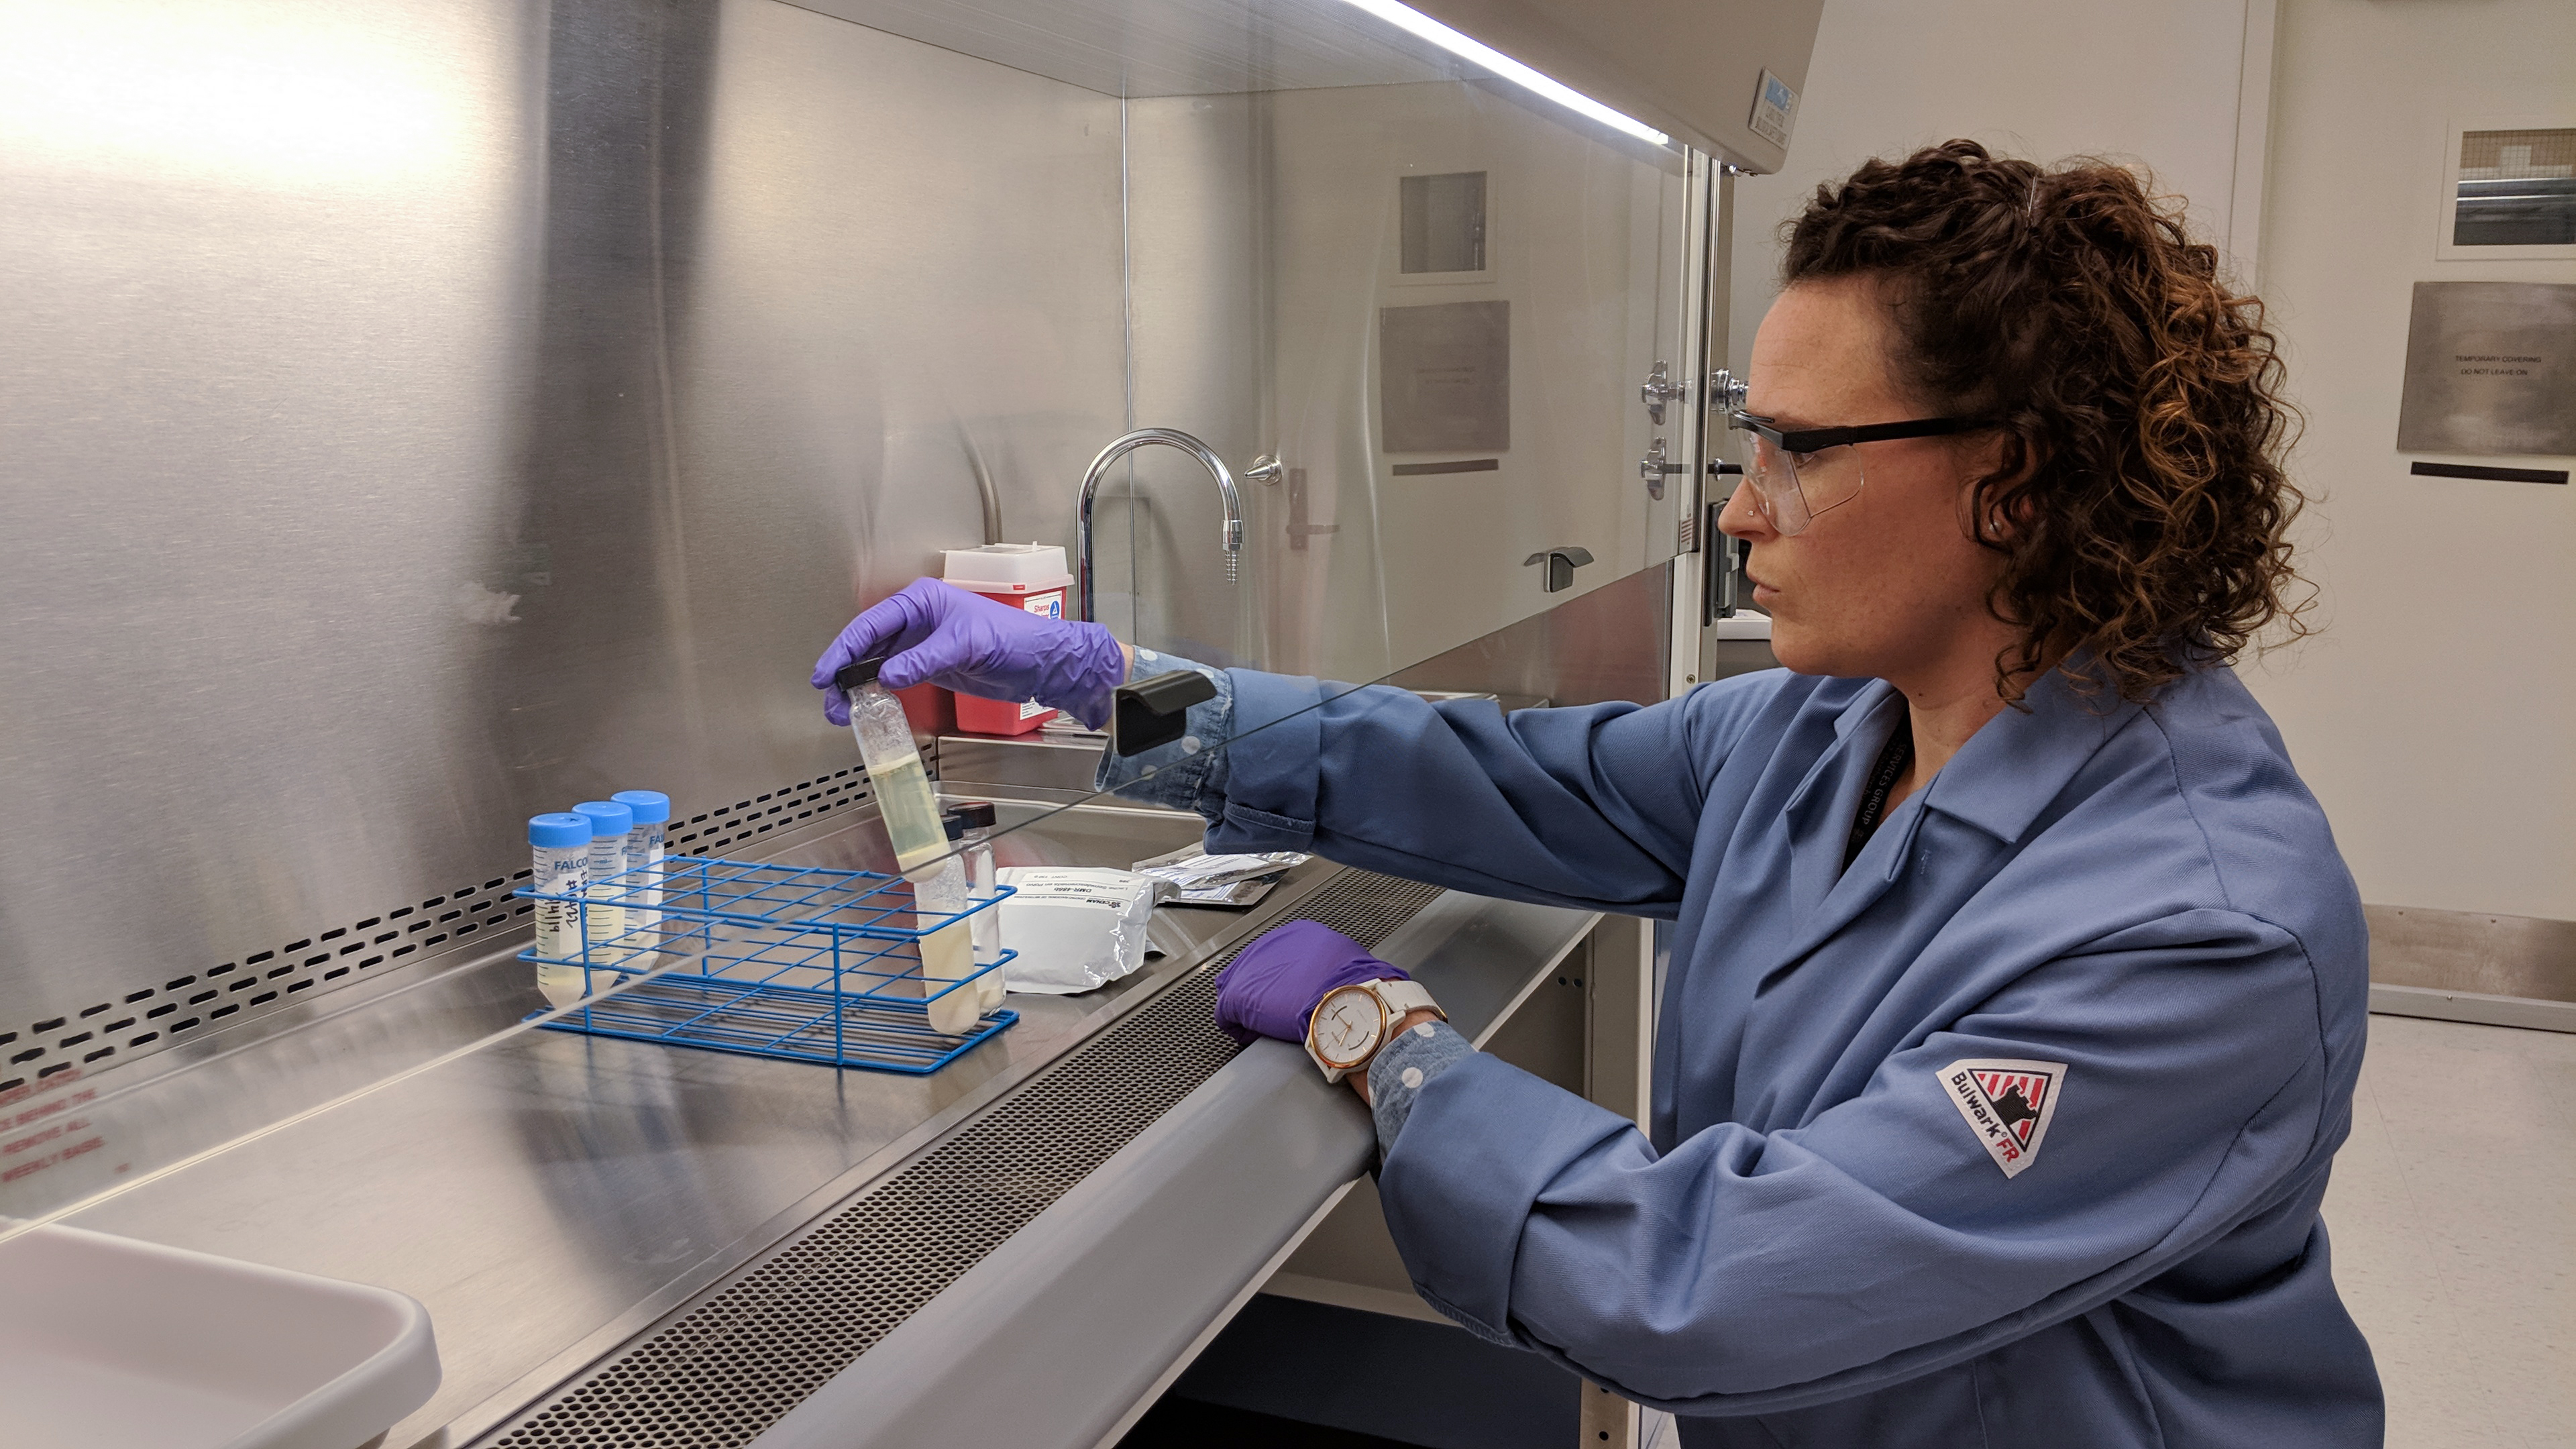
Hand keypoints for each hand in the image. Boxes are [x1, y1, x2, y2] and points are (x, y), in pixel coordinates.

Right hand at [810, 578, 1127, 728]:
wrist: (1040, 662)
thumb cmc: (1014, 637)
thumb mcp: (965, 644)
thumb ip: (924, 659)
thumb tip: (887, 674)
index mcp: (921, 601)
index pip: (871, 623)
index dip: (845, 647)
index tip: (827, 672)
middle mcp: (917, 621)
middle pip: (868, 644)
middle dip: (845, 671)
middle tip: (830, 698)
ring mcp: (921, 645)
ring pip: (877, 664)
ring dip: (858, 687)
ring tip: (842, 711)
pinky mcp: (930, 666)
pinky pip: (894, 678)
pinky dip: (878, 693)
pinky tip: (867, 707)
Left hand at [1214, 920, 1409, 1046]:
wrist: (1349, 1001)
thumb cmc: (1356, 986)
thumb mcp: (1348, 961)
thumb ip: (1331, 965)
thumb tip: (1338, 977)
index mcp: (1297, 934)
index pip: (1275, 954)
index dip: (1278, 978)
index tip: (1285, 993)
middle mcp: (1270, 945)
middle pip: (1252, 969)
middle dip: (1259, 990)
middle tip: (1270, 1011)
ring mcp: (1251, 970)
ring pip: (1236, 989)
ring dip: (1247, 1007)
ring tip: (1261, 1025)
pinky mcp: (1238, 996)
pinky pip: (1226, 1014)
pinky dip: (1237, 1027)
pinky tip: (1250, 1035)